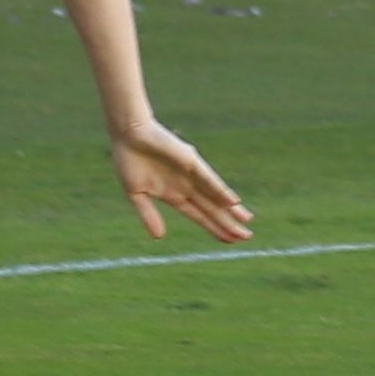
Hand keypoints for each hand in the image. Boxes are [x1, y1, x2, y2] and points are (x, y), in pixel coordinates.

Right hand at [110, 115, 249, 243]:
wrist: (127, 134)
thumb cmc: (130, 159)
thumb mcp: (136, 193)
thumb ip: (148, 214)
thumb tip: (159, 237)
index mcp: (175, 195)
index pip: (200, 216)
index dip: (215, 229)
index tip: (229, 241)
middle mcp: (187, 186)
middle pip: (213, 209)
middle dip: (228, 224)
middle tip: (247, 237)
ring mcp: (191, 174)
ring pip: (215, 196)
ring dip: (231, 209)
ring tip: (248, 221)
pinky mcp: (191, 161)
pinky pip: (208, 179)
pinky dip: (220, 190)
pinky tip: (233, 202)